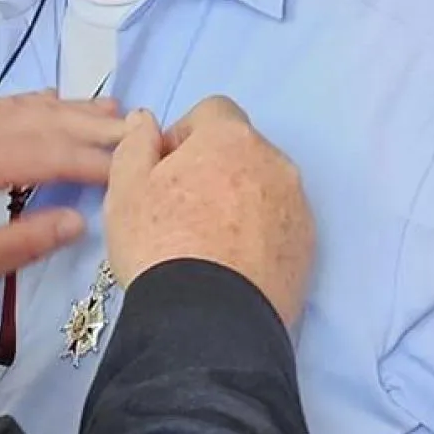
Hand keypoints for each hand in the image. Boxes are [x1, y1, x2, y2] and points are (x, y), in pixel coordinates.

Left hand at [0, 93, 126, 302]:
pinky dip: (31, 102)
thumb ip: (24, 242)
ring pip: (22, 108)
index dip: (97, 161)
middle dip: (93, 126)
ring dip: (68, 108)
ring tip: (110, 110)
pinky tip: (49, 100)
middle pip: (43, 122)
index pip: (52, 155)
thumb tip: (80, 220)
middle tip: (140, 128)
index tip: (136, 167)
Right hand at [106, 96, 312, 326]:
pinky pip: (279, 226)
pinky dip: (258, 235)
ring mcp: (298, 207)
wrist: (209, 322)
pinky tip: (230, 265)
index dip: (184, 135)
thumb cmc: (160, 245)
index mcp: (231, 138)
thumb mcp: (125, 190)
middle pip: (241, 150)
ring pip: (263, 188)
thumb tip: (145, 120)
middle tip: (179, 210)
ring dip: (238, 201)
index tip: (164, 170)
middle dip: (213, 169)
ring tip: (206, 243)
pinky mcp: (308, 249)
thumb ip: (135, 144)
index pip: (212, 111)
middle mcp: (274, 163)